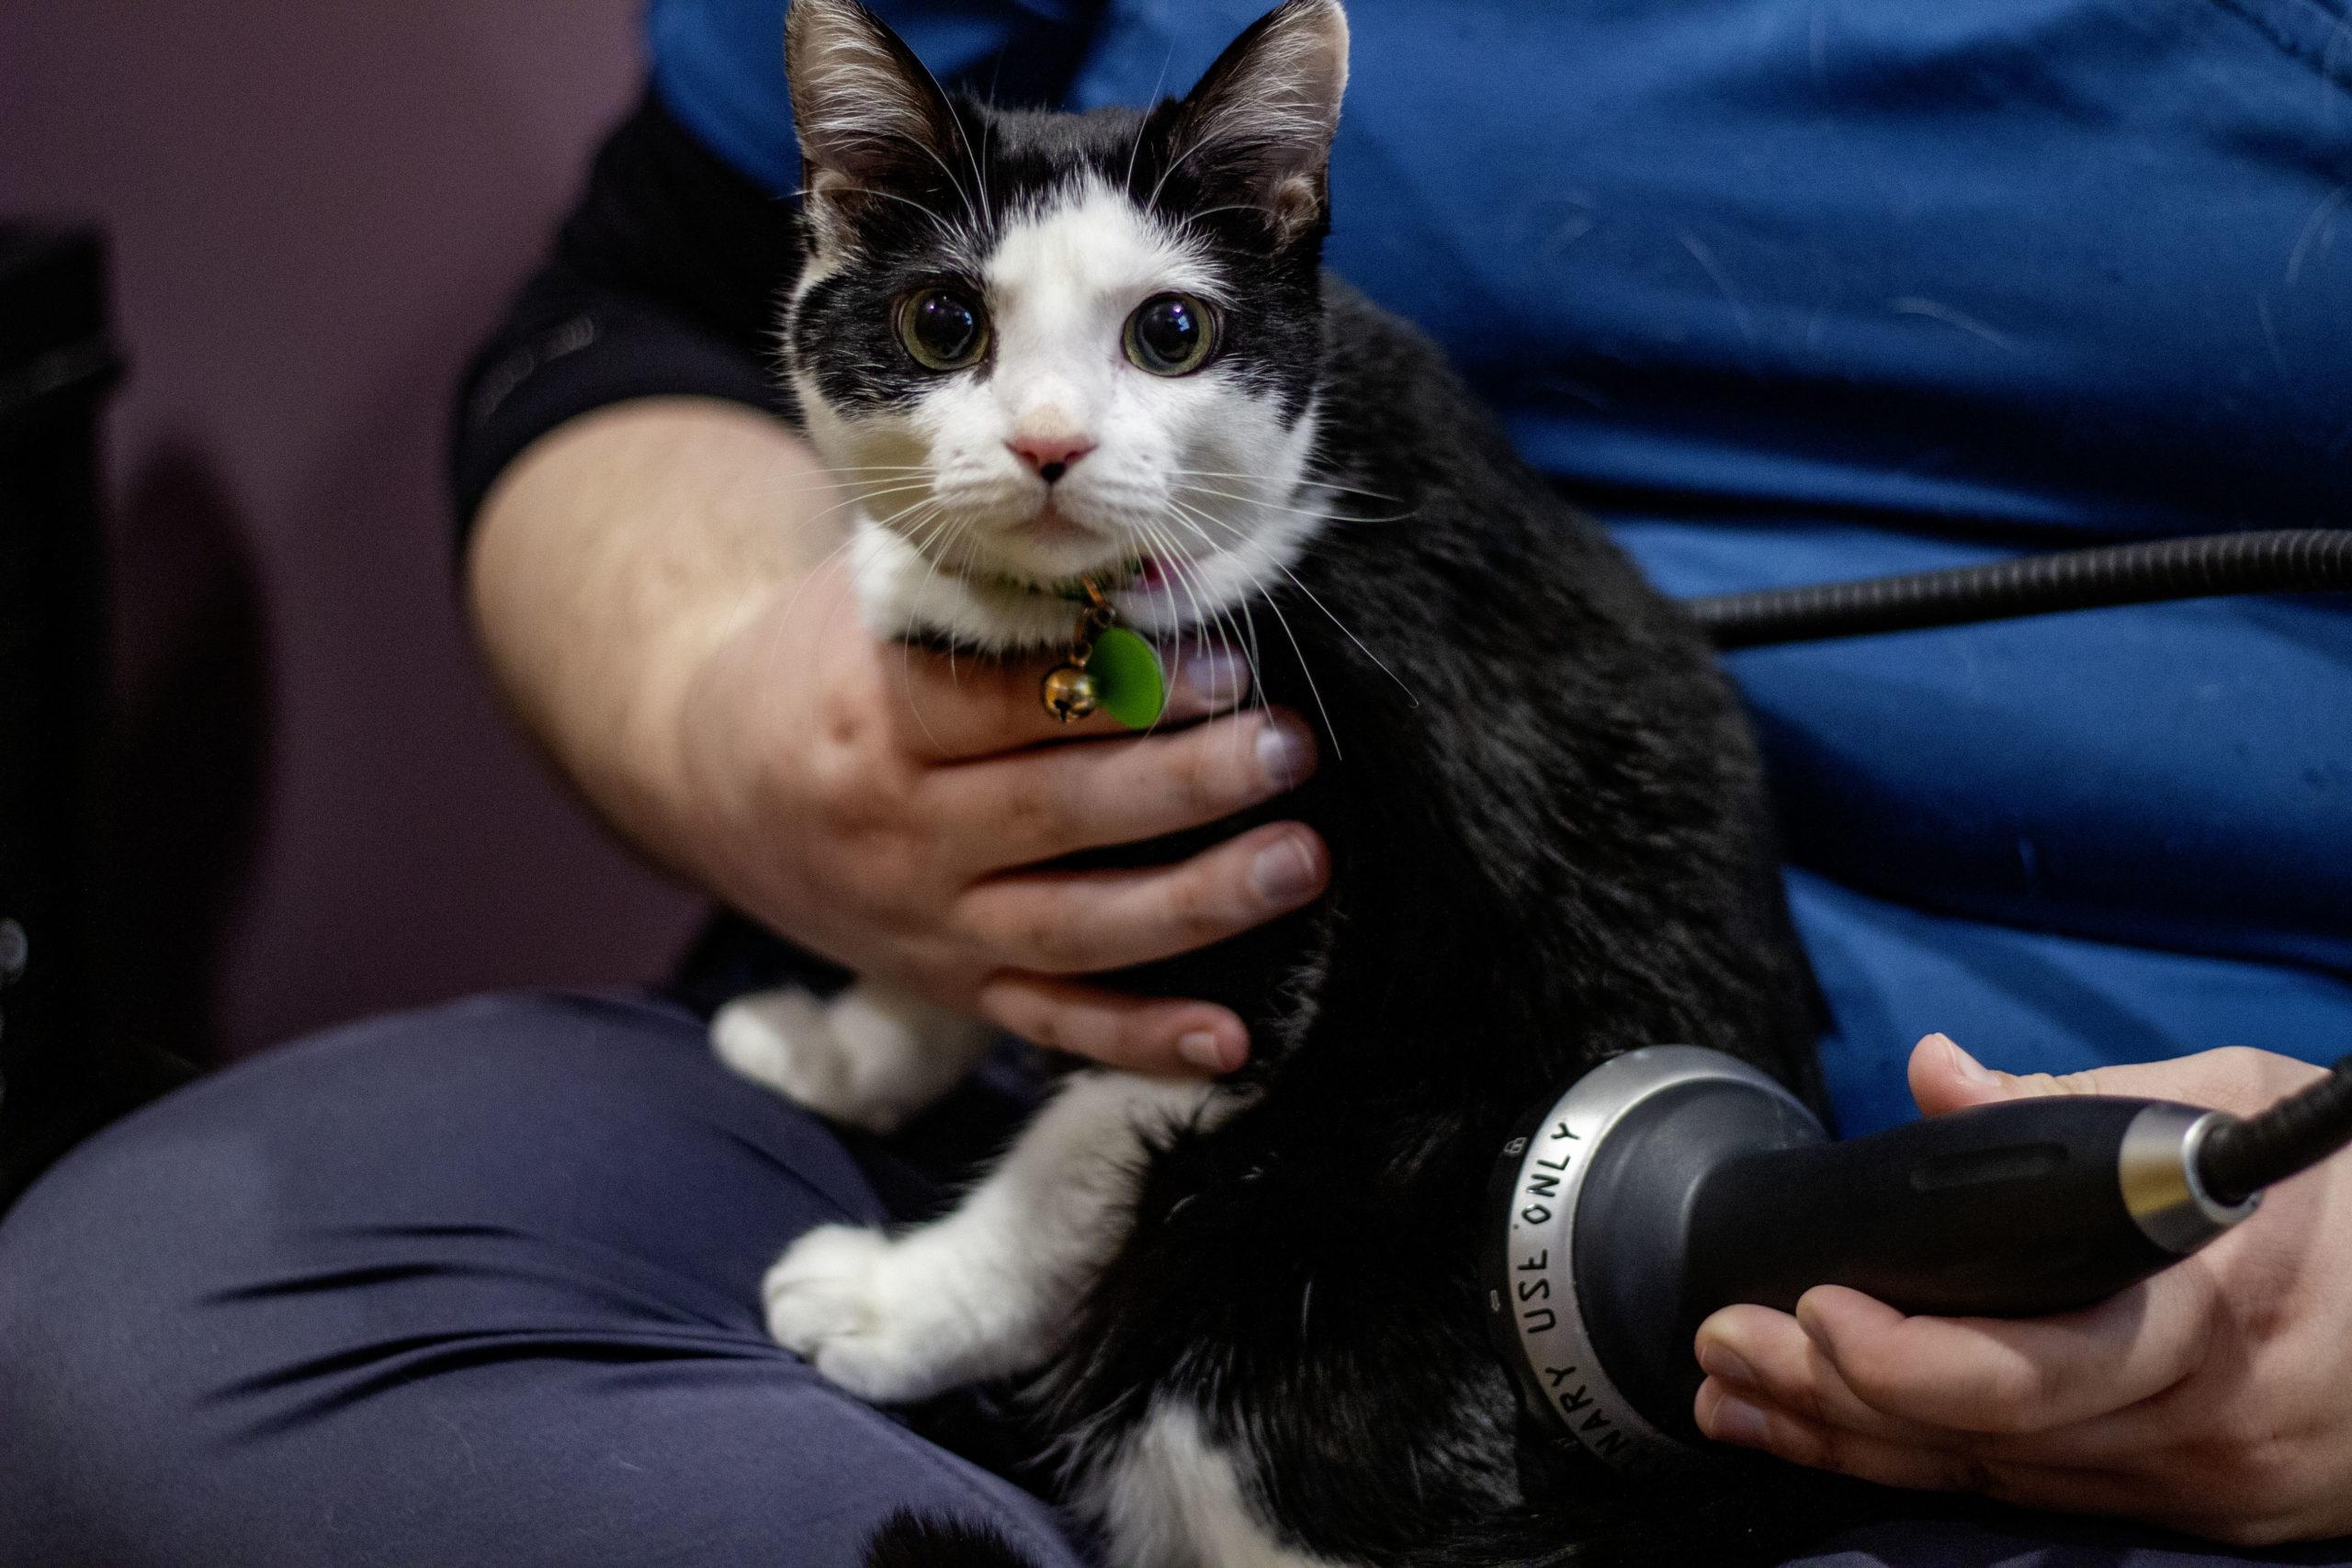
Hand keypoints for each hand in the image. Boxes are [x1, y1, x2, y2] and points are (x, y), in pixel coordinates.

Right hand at [665, 558, 1327, 1075]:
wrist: (712, 776)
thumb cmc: (830, 660)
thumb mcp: (882, 596)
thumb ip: (1004, 586)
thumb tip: (1175, 573)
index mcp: (873, 718)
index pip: (1003, 706)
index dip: (1118, 690)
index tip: (1224, 663)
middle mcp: (898, 834)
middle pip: (1054, 816)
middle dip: (1184, 787)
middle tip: (1287, 750)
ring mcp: (926, 925)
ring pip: (1069, 929)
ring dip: (1194, 904)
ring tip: (1297, 863)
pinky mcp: (951, 988)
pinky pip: (1053, 1025)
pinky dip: (1142, 1042)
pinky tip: (1235, 1041)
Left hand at [1692, 1035, 2351, 1543]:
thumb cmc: (2351, 1191)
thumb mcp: (2230, 1103)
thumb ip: (2074, 1099)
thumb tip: (1936, 1074)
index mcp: (2210, 1307)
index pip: (2029, 1367)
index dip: (1902, 1356)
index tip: (1812, 1301)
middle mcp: (2202, 1415)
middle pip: (1981, 1435)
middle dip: (1827, 1395)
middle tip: (1722, 1345)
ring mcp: (2202, 1479)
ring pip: (1991, 1483)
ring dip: (1849, 1440)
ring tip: (1737, 1397)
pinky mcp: (2201, 1510)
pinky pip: (2038, 1500)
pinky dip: (1930, 1468)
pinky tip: (1841, 1438)